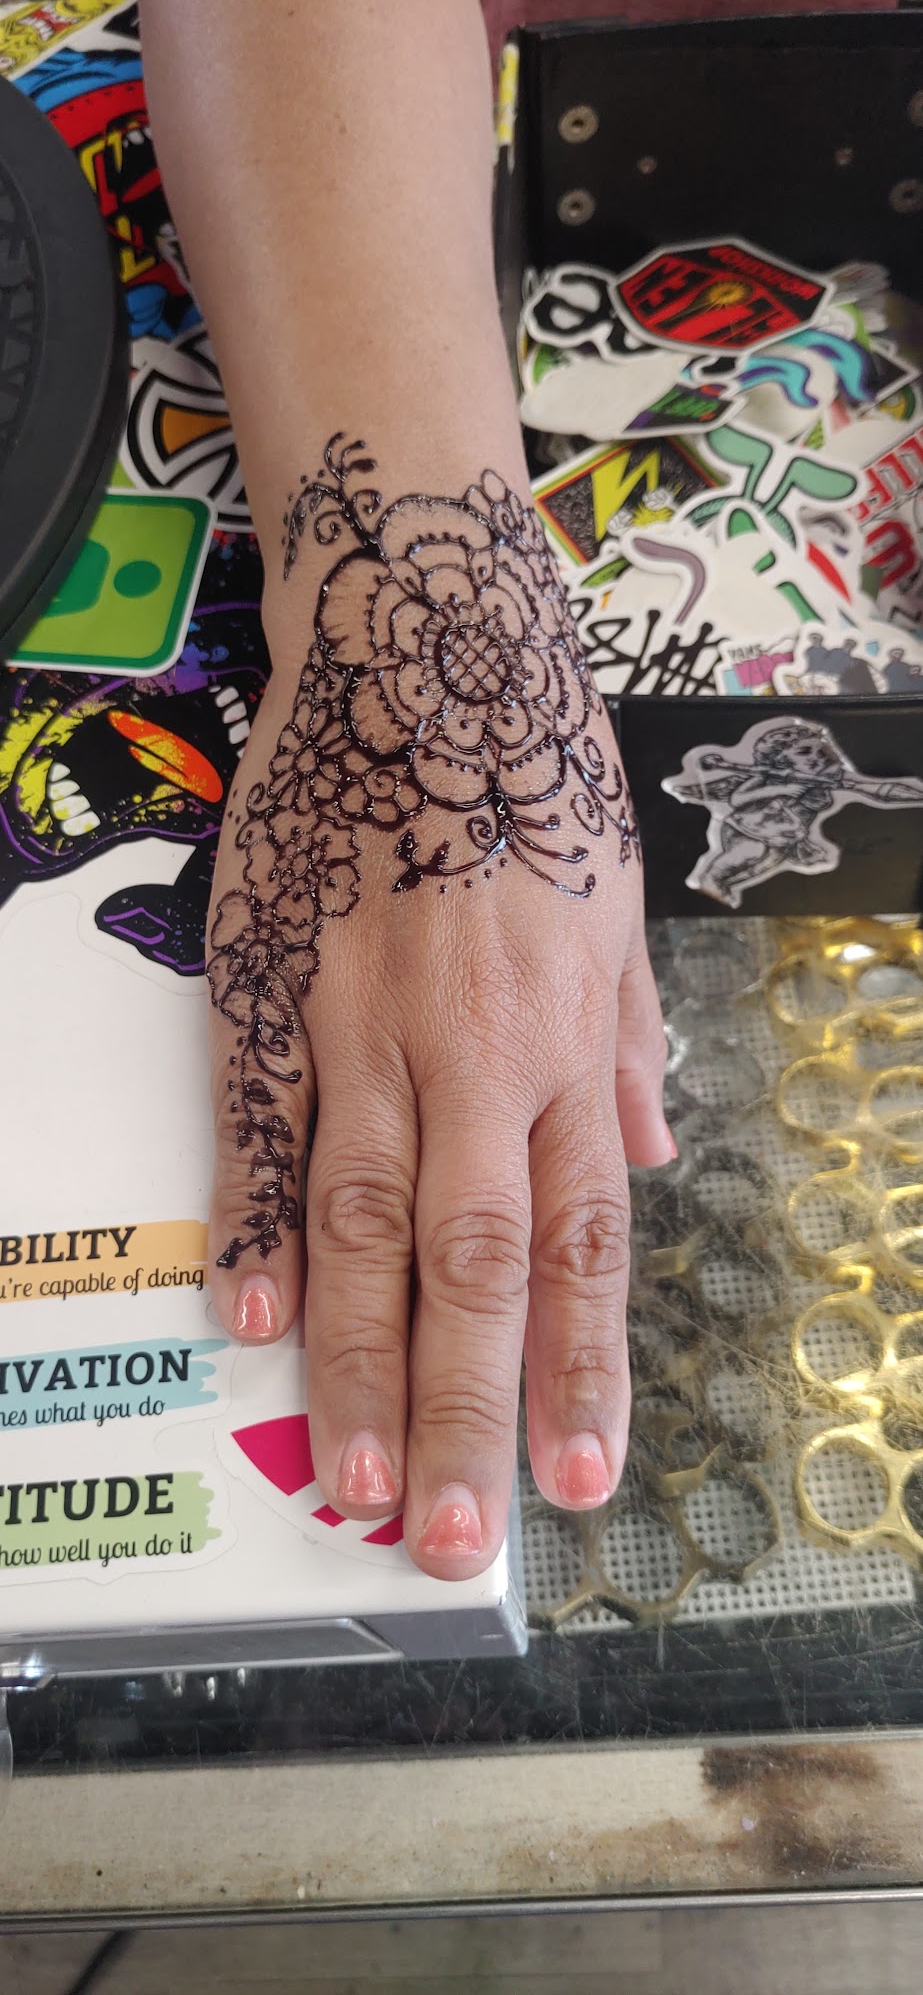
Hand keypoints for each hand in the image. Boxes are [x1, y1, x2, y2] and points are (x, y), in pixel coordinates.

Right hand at [206, 437, 672, 1578]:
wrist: (425, 644)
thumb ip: (627, 1048)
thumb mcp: (619, 910)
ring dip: (357, 1357)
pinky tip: (247, 1320)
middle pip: (470, 1258)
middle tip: (453, 1535)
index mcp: (570, 1039)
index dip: (582, 1367)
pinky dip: (252, 1223)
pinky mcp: (272, 987)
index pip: (582, 1238)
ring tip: (358, 1477)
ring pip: (362, 1216)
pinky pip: (259, 1123)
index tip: (581, 1477)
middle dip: (466, 1405)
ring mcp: (365, 1022)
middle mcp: (476, 1050)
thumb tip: (646, 1156)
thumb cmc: (533, 775)